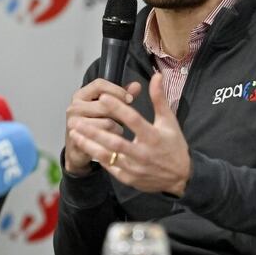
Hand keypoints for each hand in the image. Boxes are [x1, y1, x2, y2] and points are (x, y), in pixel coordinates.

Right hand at [64, 78, 141, 175]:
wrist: (78, 149)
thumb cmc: (94, 124)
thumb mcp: (107, 107)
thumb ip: (121, 96)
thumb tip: (136, 86)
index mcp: (81, 95)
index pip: (99, 84)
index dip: (117, 90)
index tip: (130, 99)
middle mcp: (74, 107)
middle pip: (105, 104)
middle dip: (119, 112)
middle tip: (124, 119)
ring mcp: (74, 123)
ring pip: (108, 122)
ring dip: (118, 128)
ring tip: (116, 131)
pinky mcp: (78, 139)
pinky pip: (105, 137)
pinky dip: (112, 139)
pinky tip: (112, 139)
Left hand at [68, 73, 191, 195]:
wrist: (181, 177)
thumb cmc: (174, 145)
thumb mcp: (169, 121)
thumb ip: (159, 98)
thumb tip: (156, 76)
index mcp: (153, 136)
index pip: (133, 120)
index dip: (117, 108)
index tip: (102, 97)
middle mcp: (143, 154)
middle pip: (115, 141)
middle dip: (93, 130)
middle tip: (76, 120)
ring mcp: (135, 168)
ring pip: (108, 156)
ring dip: (89, 144)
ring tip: (74, 134)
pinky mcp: (129, 178)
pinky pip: (109, 167)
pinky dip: (96, 157)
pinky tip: (85, 146)